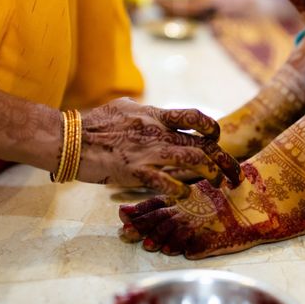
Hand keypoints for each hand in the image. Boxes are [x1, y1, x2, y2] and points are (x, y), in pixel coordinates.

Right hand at [77, 98, 241, 196]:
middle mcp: (157, 131)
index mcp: (155, 115)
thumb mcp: (125, 108)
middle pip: (202, 143)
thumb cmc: (95, 124)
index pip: (194, 117)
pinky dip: (182, 190)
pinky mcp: (136, 171)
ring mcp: (148, 151)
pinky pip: (167, 182)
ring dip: (211, 174)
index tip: (216, 139)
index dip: (212, 128)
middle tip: (234, 174)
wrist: (70, 140)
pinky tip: (187, 195)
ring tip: (219, 184)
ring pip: (193, 160)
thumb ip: (146, 112)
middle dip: (224, 160)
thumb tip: (157, 113)